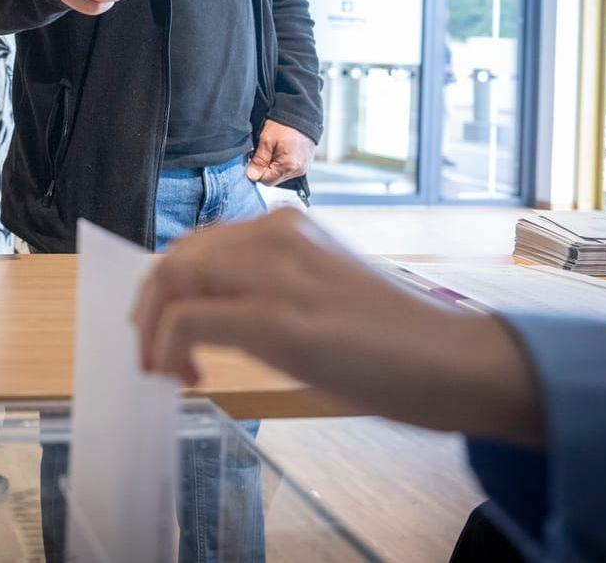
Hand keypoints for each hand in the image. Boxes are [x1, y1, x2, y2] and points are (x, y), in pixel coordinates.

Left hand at [130, 209, 545, 446]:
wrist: (456, 360)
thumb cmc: (396, 341)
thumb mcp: (321, 293)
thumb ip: (271, 289)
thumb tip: (212, 317)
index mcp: (288, 227)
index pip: (196, 246)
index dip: (168, 292)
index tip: (169, 336)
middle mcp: (276, 237)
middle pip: (173, 260)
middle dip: (148, 313)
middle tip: (157, 360)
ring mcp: (276, 274)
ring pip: (170, 283)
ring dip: (152, 332)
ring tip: (169, 373)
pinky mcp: (277, 319)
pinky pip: (187, 321)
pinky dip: (167, 350)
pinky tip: (188, 378)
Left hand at [247, 120, 314, 184]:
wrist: (301, 113)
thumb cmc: (284, 124)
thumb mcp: (266, 140)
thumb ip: (259, 161)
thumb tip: (252, 176)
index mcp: (289, 166)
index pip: (266, 181)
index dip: (258, 170)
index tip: (255, 157)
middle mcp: (299, 170)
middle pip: (274, 179)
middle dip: (266, 168)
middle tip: (264, 151)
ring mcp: (303, 167)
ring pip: (280, 175)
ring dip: (274, 165)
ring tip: (274, 149)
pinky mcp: (305, 163)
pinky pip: (289, 169)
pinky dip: (282, 162)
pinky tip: (281, 150)